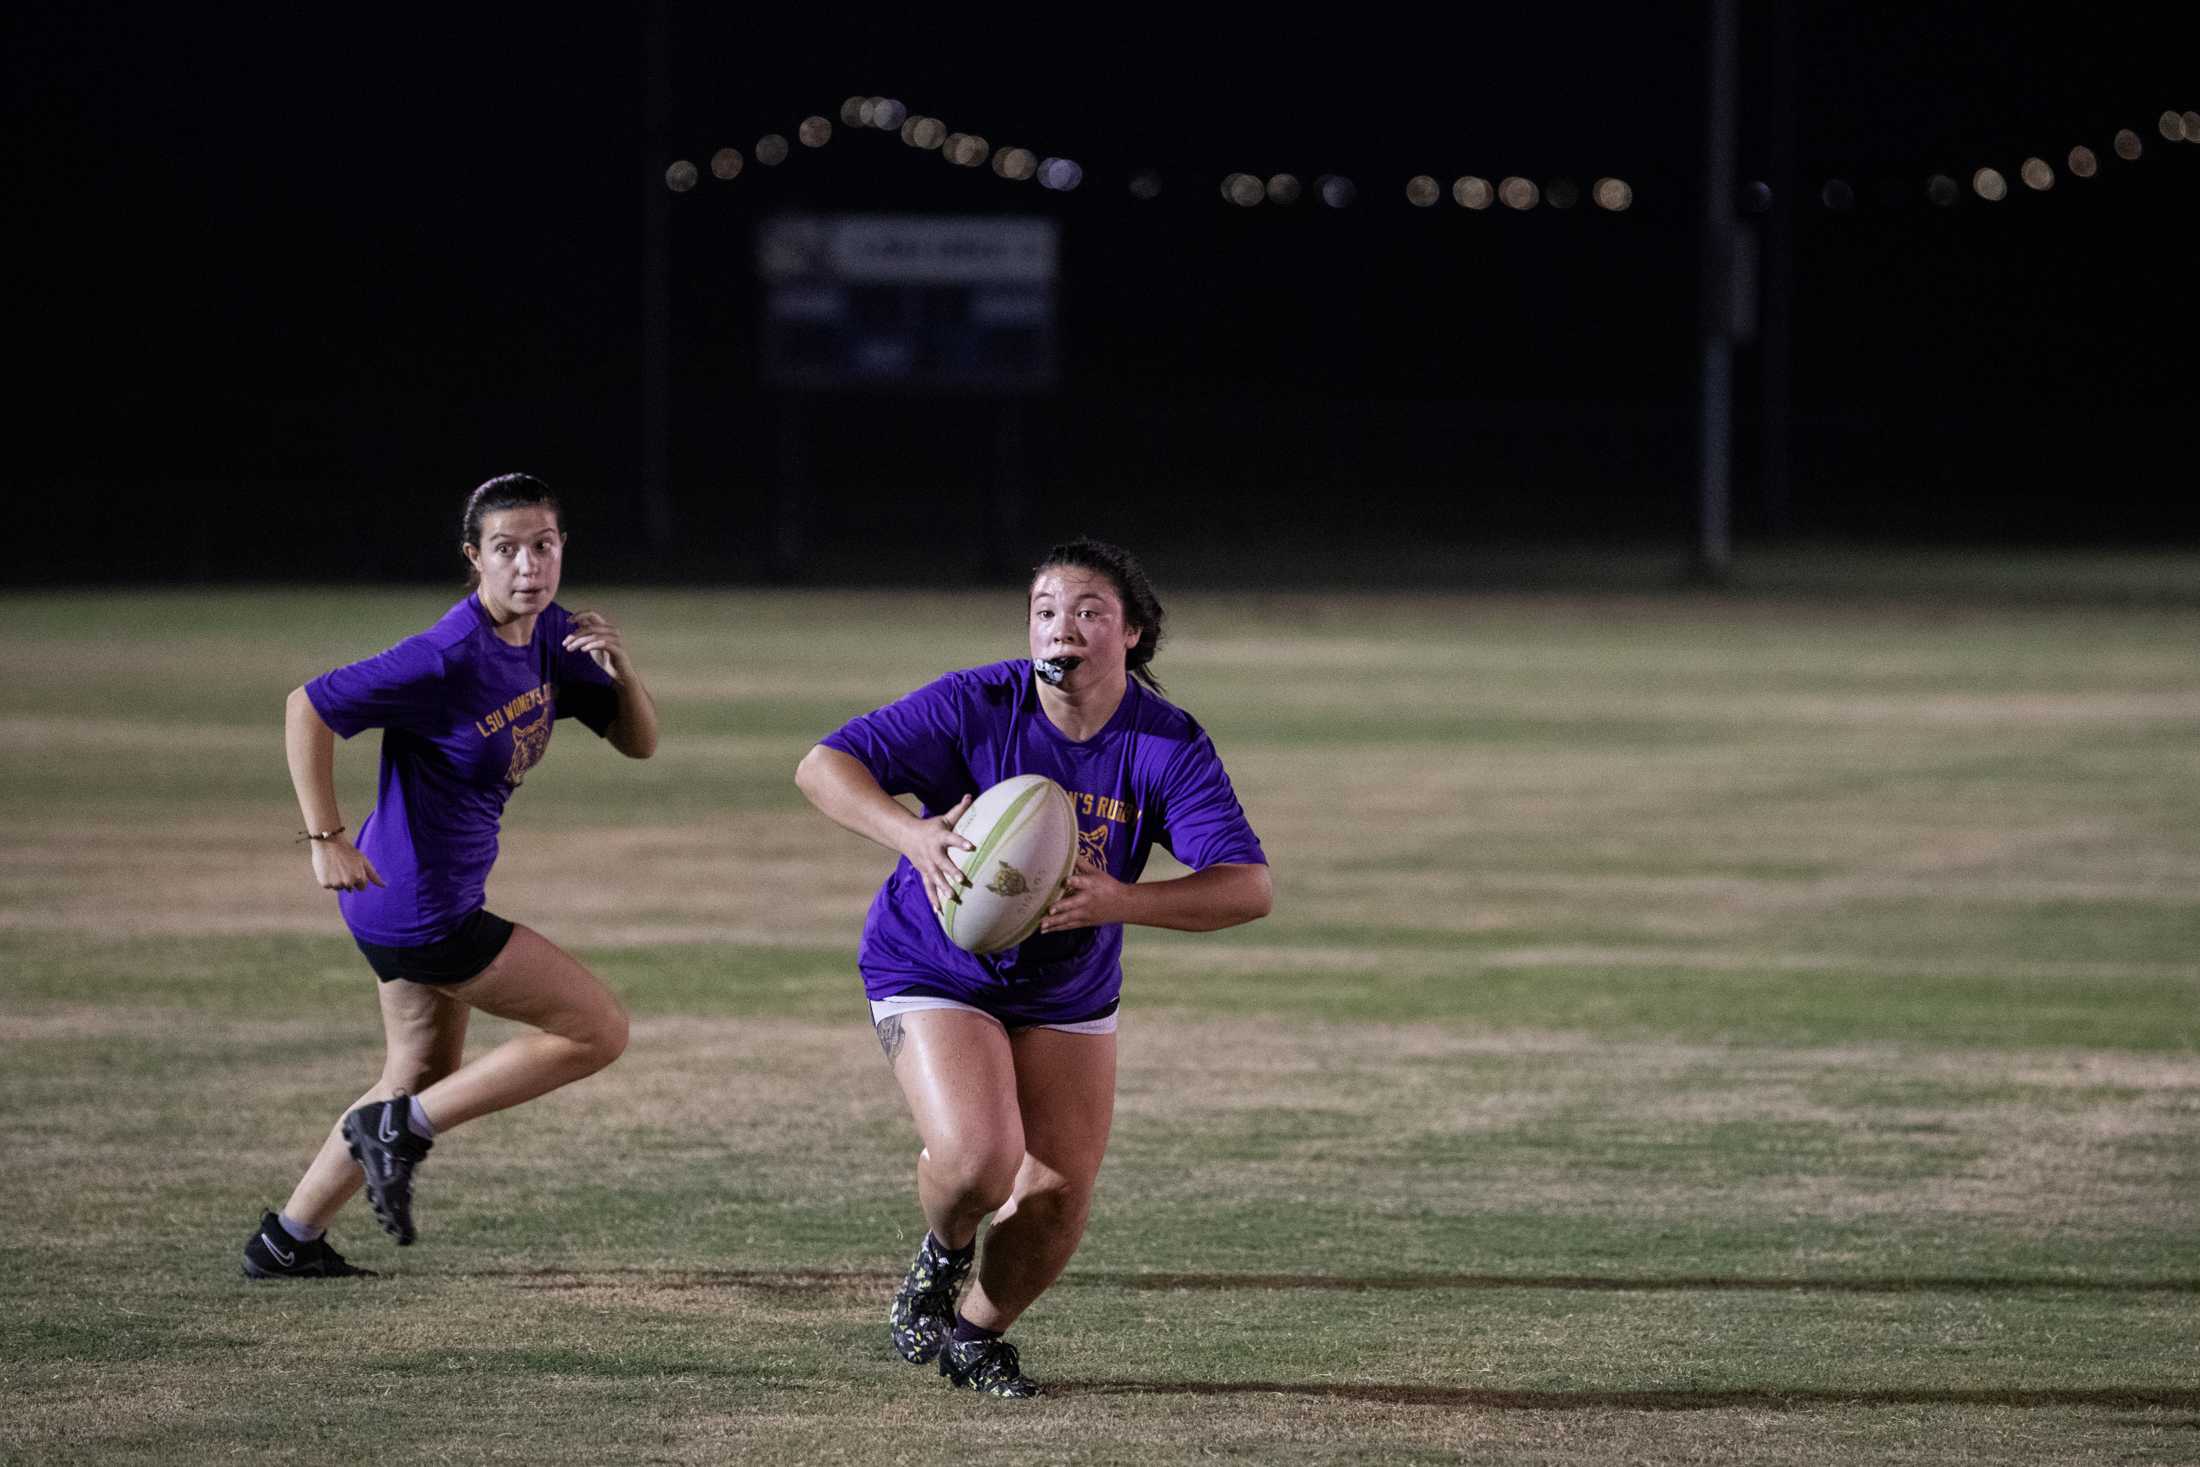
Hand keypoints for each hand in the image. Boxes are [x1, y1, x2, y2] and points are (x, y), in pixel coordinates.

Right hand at [310, 835, 383, 893]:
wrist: (329, 843)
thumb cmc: (348, 851)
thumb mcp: (364, 861)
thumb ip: (374, 876)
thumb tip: (385, 886)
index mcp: (359, 878)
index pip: (361, 888)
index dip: (358, 879)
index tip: (353, 869)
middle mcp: (348, 883)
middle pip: (349, 888)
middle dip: (348, 880)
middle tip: (343, 866)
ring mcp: (336, 884)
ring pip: (338, 888)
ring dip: (337, 881)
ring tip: (335, 867)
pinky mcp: (325, 884)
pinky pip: (328, 886)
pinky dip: (327, 879)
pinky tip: (328, 869)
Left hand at [562, 610, 632, 680]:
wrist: (619, 674)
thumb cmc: (605, 658)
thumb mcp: (592, 644)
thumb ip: (586, 634)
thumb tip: (576, 623)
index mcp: (605, 627)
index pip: (592, 614)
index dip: (580, 615)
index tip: (568, 621)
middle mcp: (612, 630)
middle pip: (590, 627)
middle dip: (575, 635)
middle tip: (565, 644)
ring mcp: (616, 639)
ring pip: (594, 635)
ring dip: (579, 642)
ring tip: (570, 649)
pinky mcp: (618, 649)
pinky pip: (603, 643)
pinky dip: (591, 645)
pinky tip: (583, 650)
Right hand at [900, 794, 974, 914]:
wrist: (906, 836)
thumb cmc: (931, 827)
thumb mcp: (944, 818)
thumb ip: (959, 810)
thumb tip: (971, 795)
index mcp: (940, 838)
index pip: (952, 839)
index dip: (961, 842)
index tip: (971, 846)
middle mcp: (933, 853)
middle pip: (943, 864)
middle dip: (952, 872)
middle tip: (962, 880)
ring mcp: (928, 865)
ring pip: (935, 879)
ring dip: (943, 889)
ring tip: (952, 898)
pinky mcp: (924, 874)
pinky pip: (929, 888)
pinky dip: (933, 900)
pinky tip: (940, 912)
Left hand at [1037, 853, 1126, 933]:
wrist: (1123, 904)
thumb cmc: (1107, 886)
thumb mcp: (1096, 872)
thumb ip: (1080, 864)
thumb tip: (1068, 850)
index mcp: (1090, 885)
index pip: (1082, 881)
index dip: (1074, 880)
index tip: (1066, 880)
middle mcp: (1086, 900)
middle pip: (1073, 904)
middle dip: (1061, 907)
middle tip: (1049, 909)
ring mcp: (1085, 913)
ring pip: (1068, 918)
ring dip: (1054, 921)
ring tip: (1041, 924)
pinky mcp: (1084, 922)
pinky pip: (1069, 926)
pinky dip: (1057, 928)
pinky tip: (1044, 930)